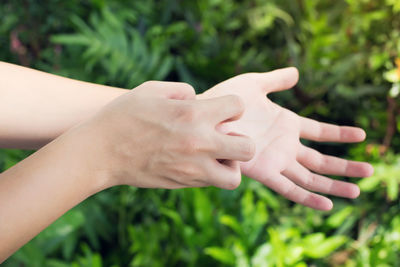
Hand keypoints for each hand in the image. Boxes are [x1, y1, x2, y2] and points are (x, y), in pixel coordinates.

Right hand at [83, 81, 254, 189]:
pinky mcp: (183, 184)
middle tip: (224, 137)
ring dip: (231, 165)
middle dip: (241, 140)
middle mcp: (199, 143)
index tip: (219, 111)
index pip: (238, 107)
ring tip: (216, 156)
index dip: (232, 107)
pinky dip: (211, 174)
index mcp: (194, 114)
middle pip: (248, 148)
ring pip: (234, 177)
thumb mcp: (152, 89)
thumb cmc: (124, 116)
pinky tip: (196, 163)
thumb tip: (199, 99)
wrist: (100, 152)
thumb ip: (183, 90)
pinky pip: (211, 183)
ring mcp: (193, 168)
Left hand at [199, 68, 373, 209]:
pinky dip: (307, 198)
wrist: (204, 116)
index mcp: (287, 125)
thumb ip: (276, 80)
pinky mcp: (264, 172)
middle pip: (321, 161)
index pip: (320, 133)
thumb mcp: (255, 85)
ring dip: (333, 185)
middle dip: (344, 166)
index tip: (361, 136)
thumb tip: (297, 72)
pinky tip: (326, 205)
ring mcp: (276, 160)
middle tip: (370, 171)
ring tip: (357, 191)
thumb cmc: (225, 100)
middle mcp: (285, 146)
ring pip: (310, 178)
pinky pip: (289, 188)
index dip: (340, 135)